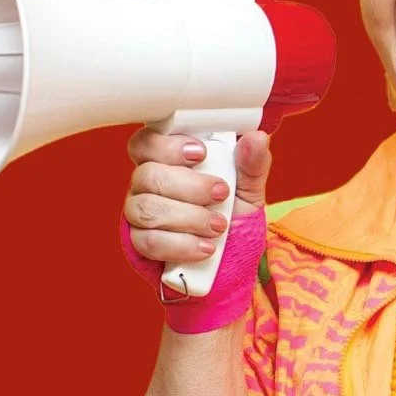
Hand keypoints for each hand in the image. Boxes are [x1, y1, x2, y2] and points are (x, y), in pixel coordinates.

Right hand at [122, 129, 273, 264]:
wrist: (230, 257)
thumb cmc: (231, 213)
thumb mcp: (248, 187)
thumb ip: (252, 163)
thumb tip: (256, 138)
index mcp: (166, 160)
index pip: (147, 142)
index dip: (167, 146)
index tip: (201, 153)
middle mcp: (146, 184)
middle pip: (147, 176)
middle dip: (189, 187)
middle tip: (221, 194)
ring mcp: (138, 214)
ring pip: (147, 210)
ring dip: (189, 218)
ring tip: (219, 226)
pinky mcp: (140, 244)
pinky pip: (149, 242)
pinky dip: (182, 245)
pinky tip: (205, 247)